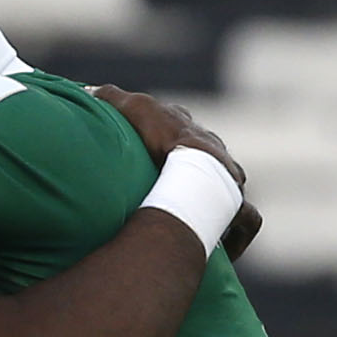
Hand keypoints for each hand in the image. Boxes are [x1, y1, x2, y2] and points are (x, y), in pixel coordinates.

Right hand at [97, 85, 262, 257]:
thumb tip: (90, 88)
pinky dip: (238, 233)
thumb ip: (111, 98)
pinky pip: (246, 219)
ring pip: (229, 187)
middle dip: (199, 170)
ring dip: (218, 200)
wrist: (194, 165)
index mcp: (192, 133)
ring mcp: (228, 180)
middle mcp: (215, 155)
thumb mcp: (132, 109)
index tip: (157, 144)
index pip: (184, 127)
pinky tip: (227, 249)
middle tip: (176, 188)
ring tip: (201, 219)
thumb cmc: (162, 137)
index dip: (170, 133)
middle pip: (210, 157)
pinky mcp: (235, 205)